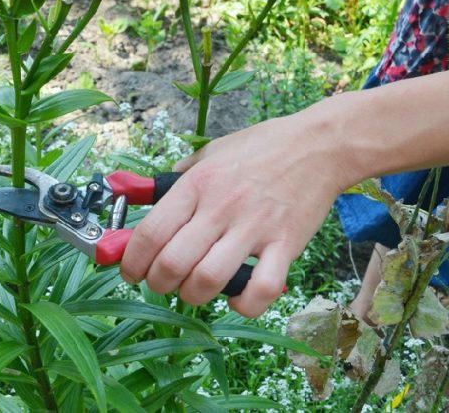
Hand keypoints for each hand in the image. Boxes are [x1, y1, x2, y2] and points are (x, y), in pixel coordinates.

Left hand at [119, 111, 354, 316]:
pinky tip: (237, 298)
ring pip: (209, 280)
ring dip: (193, 295)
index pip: (150, 232)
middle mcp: (220, 207)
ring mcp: (255, 228)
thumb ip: (178, 177)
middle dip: (157, 283)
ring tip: (193, 290)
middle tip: (160, 282)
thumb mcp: (210, 152)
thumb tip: (145, 196)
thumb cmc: (261, 147)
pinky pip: (262, 289)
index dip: (131, 261)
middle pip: (172, 263)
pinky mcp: (287, 245)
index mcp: (197, 184)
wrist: (318, 144)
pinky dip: (244, 304)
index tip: (130, 272)